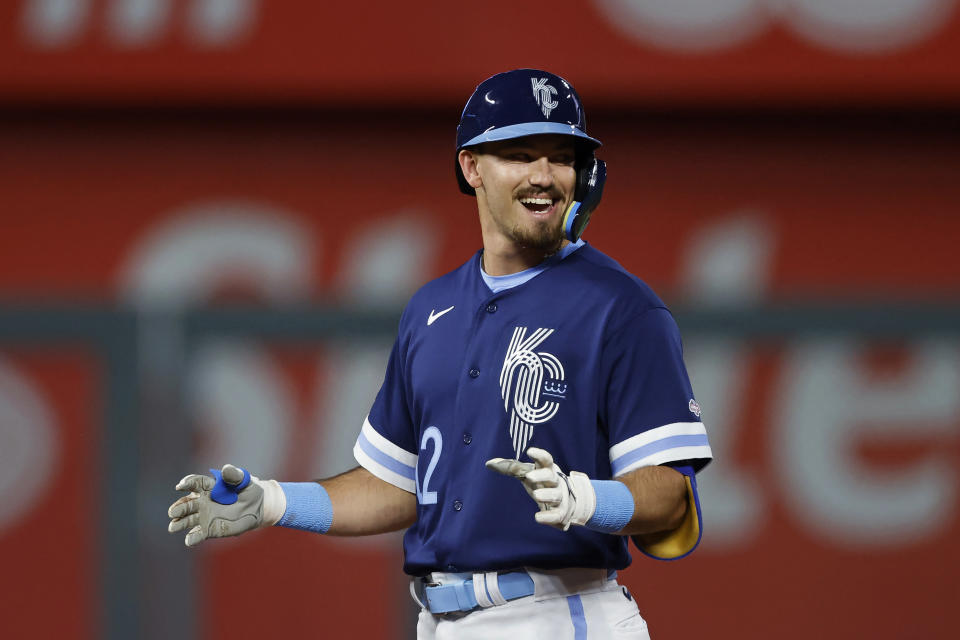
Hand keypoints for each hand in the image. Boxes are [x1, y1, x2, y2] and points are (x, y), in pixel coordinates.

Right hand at [167, 464, 286, 546]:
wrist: (258, 507)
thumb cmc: (249, 489)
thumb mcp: (244, 480)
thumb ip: (234, 475)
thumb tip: (225, 469)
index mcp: (208, 487)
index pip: (194, 483)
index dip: (187, 483)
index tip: (181, 486)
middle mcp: (202, 502)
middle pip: (187, 504)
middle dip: (179, 508)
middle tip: (173, 512)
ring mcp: (204, 516)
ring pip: (188, 520)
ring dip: (179, 523)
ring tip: (173, 527)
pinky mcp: (210, 529)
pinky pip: (198, 534)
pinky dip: (192, 538)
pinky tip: (190, 539)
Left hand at [486, 447, 595, 530]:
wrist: (565, 501)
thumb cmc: (541, 482)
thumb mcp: (528, 473)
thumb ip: (511, 468)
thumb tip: (488, 463)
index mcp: (547, 469)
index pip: (546, 459)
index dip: (540, 454)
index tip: (530, 451)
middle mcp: (555, 482)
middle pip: (551, 476)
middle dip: (541, 476)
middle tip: (529, 477)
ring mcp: (560, 497)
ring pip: (556, 495)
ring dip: (547, 495)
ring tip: (536, 495)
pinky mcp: (561, 513)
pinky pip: (557, 515)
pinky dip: (549, 517)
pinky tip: (538, 517)